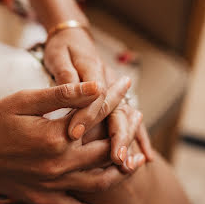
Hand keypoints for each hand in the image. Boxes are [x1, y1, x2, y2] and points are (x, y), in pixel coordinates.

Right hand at [0, 79, 131, 203]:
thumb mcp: (25, 99)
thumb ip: (62, 95)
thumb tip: (96, 85)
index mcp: (56, 137)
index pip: (97, 115)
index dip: (115, 97)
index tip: (127, 84)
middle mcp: (58, 165)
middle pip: (106, 150)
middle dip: (125, 130)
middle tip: (138, 116)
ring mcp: (50, 186)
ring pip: (99, 182)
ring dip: (121, 169)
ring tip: (137, 159)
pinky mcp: (40, 198)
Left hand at [43, 28, 153, 163]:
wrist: (74, 37)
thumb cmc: (62, 47)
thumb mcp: (58, 55)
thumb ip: (65, 73)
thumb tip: (70, 87)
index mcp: (95, 70)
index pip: (94, 96)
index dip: (85, 116)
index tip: (74, 135)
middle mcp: (111, 82)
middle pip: (118, 111)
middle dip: (118, 136)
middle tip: (116, 159)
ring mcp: (117, 92)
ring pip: (128, 118)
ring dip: (130, 141)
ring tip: (128, 166)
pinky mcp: (118, 100)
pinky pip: (132, 121)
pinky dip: (139, 138)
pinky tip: (145, 158)